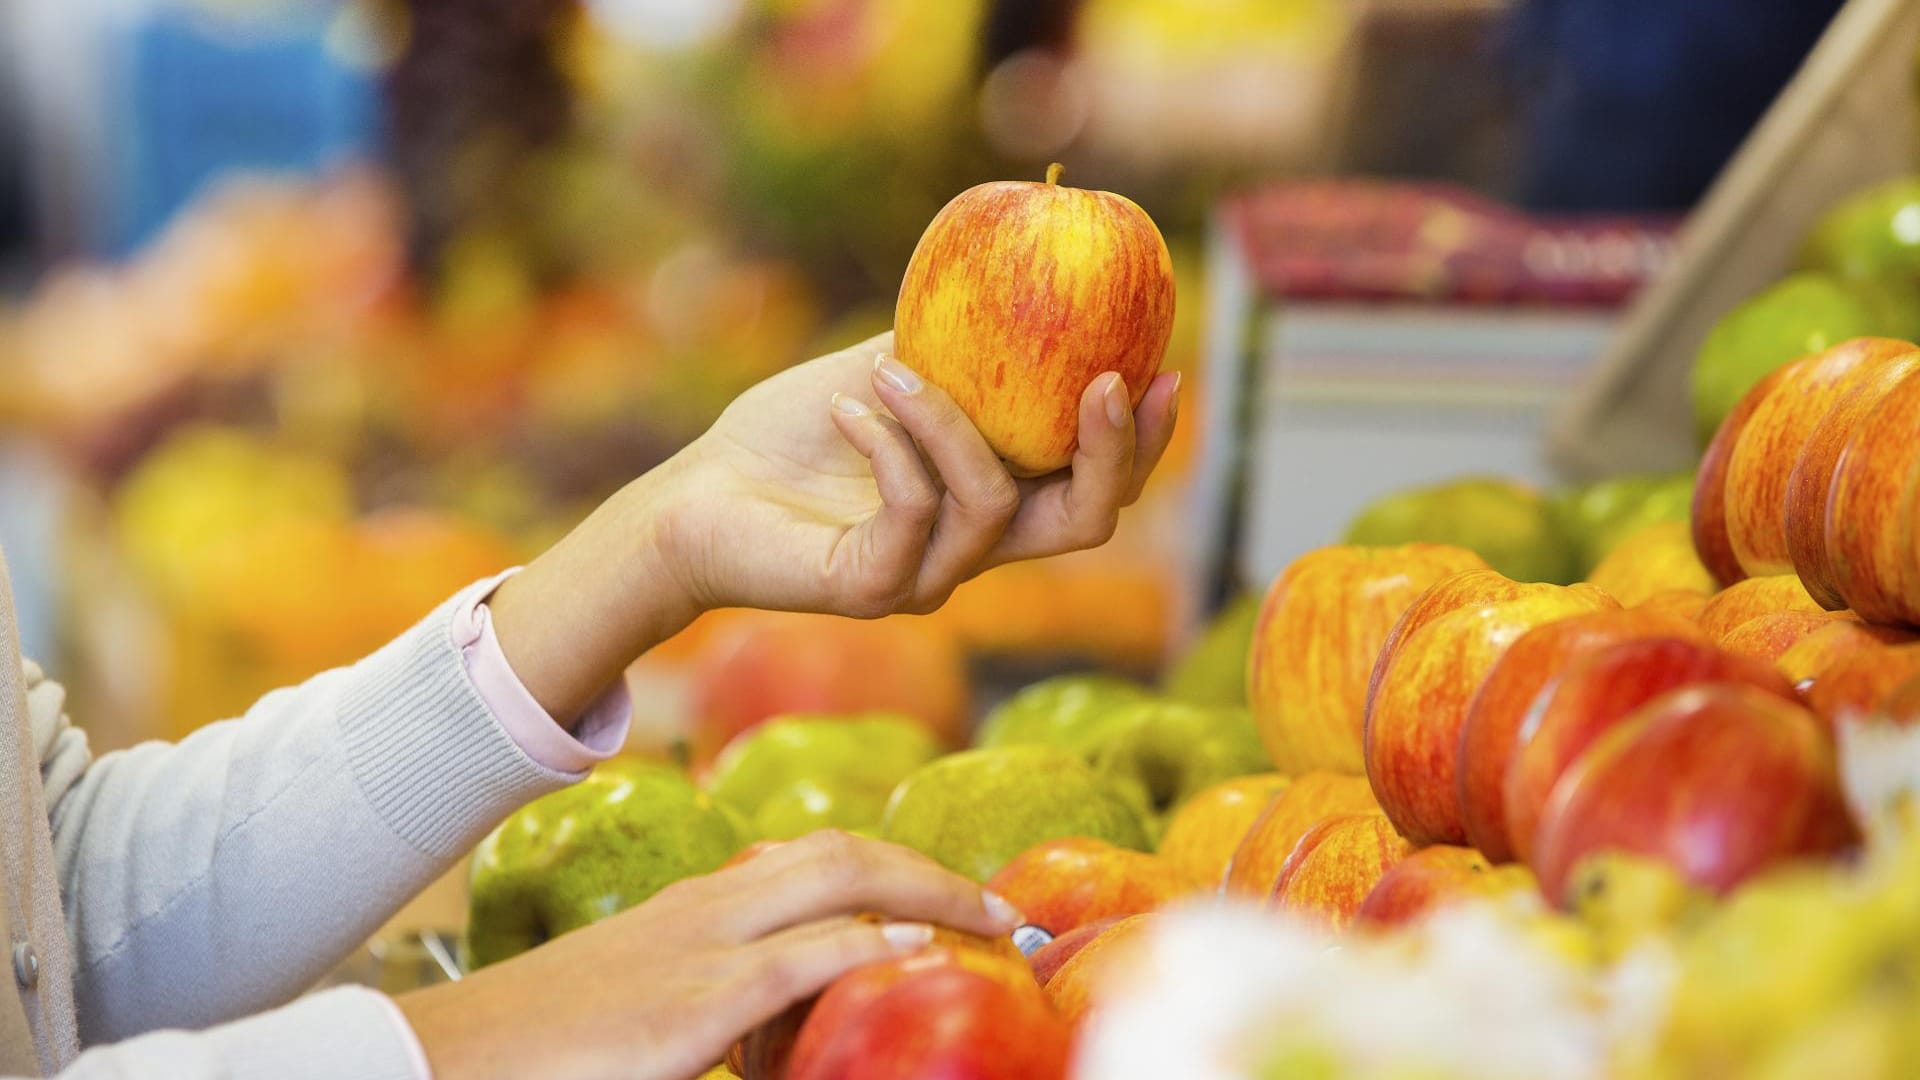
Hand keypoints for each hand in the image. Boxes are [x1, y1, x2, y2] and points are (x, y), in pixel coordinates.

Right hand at [396, 831, 1023, 1079]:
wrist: (435, 1060)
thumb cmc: (537, 1046)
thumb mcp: (643, 1009)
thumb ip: (720, 1003)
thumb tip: (782, 1032)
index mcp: (695, 909)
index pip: (814, 861)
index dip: (896, 871)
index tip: (954, 900)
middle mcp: (703, 909)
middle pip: (841, 852)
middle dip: (930, 868)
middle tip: (999, 906)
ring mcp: (694, 951)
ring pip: (833, 881)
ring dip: (926, 891)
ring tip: (988, 920)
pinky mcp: (682, 1009)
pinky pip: (797, 961)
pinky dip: (869, 946)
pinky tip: (920, 949)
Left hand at [657, 332, 1180, 616]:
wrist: (695, 497)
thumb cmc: (788, 435)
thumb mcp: (888, 372)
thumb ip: (956, 346)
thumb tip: (1023, 273)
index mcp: (991, 502)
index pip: (1092, 487)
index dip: (1140, 441)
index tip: (1162, 368)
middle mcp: (973, 550)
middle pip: (1087, 520)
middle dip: (1109, 450)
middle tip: (1104, 380)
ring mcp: (927, 577)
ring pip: (993, 501)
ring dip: (948, 419)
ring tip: (887, 370)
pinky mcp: (873, 589)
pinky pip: (916, 510)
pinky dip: (890, 444)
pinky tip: (848, 407)